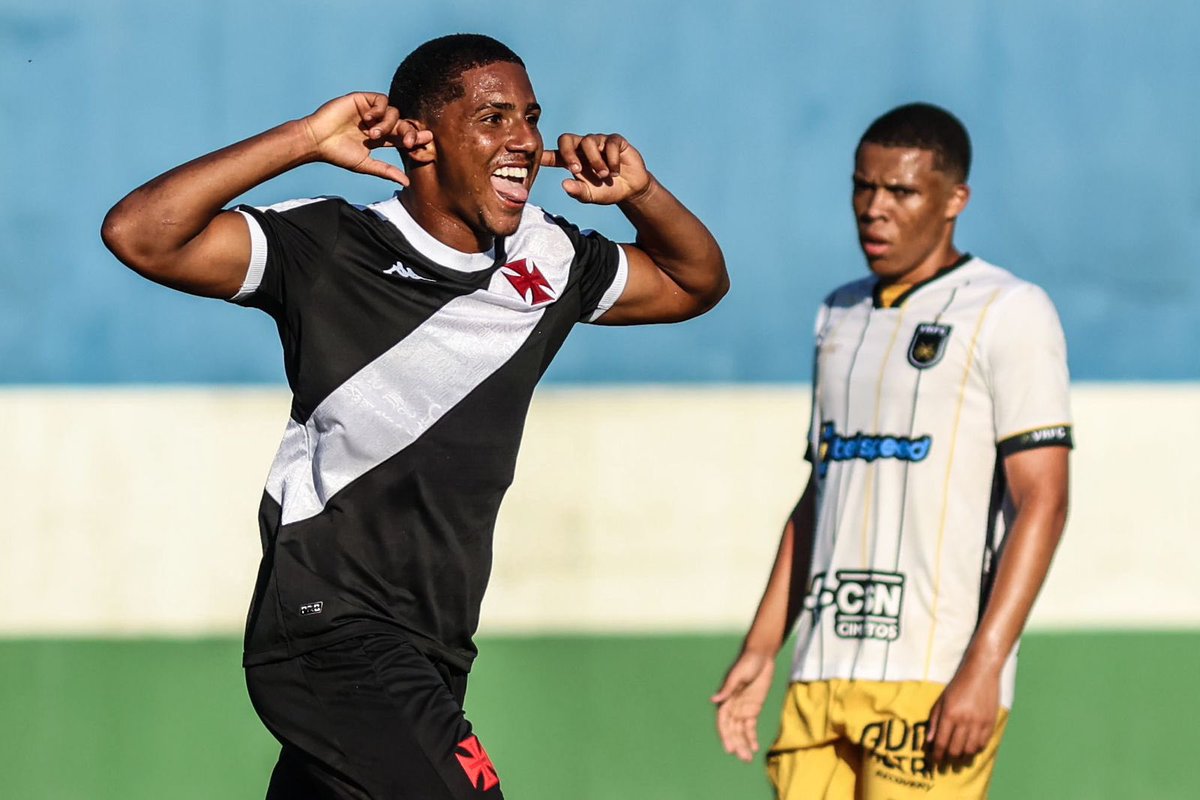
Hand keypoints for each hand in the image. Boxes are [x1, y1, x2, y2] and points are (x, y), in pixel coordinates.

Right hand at [302, 93, 432, 184]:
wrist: (317, 141)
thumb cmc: (337, 154)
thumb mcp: (366, 164)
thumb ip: (386, 171)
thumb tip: (407, 183)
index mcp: (380, 138)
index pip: (403, 136)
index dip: (415, 138)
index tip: (427, 141)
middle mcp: (377, 123)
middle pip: (402, 123)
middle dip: (409, 131)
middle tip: (408, 142)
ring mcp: (370, 111)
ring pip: (394, 112)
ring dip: (387, 124)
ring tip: (371, 134)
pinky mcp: (362, 99)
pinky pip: (382, 100)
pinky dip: (379, 110)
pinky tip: (367, 119)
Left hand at [541, 133, 652, 204]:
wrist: (630, 190)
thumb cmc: (607, 190)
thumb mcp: (590, 195)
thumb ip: (577, 191)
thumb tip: (565, 185)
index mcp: (573, 161)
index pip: (554, 156)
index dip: (545, 157)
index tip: (536, 159)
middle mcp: (583, 148)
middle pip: (566, 139)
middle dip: (568, 153)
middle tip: (576, 170)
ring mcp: (599, 142)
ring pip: (589, 142)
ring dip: (595, 161)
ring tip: (604, 175)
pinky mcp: (615, 141)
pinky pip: (609, 143)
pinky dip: (612, 159)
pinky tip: (615, 171)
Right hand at [711, 650, 775, 762]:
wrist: (761, 656)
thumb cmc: (748, 662)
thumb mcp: (738, 674)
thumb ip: (728, 688)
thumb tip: (714, 700)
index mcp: (726, 699)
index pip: (723, 721)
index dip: (725, 735)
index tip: (729, 748)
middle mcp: (732, 706)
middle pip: (732, 729)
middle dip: (736, 744)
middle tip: (742, 757)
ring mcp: (742, 709)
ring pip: (741, 731)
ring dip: (743, 744)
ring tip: (747, 758)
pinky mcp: (753, 709)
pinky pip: (750, 726)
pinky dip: (751, 737)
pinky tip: (755, 748)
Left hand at [925, 661, 1001, 766]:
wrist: (981, 672)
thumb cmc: (958, 685)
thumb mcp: (941, 700)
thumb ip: (935, 721)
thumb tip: (929, 741)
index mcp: (950, 714)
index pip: (941, 743)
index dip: (937, 756)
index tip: (935, 763)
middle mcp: (964, 721)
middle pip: (956, 750)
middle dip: (949, 761)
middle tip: (946, 766)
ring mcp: (979, 723)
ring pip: (970, 750)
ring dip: (963, 759)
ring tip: (958, 763)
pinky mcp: (991, 723)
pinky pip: (983, 744)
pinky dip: (976, 751)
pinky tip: (971, 752)